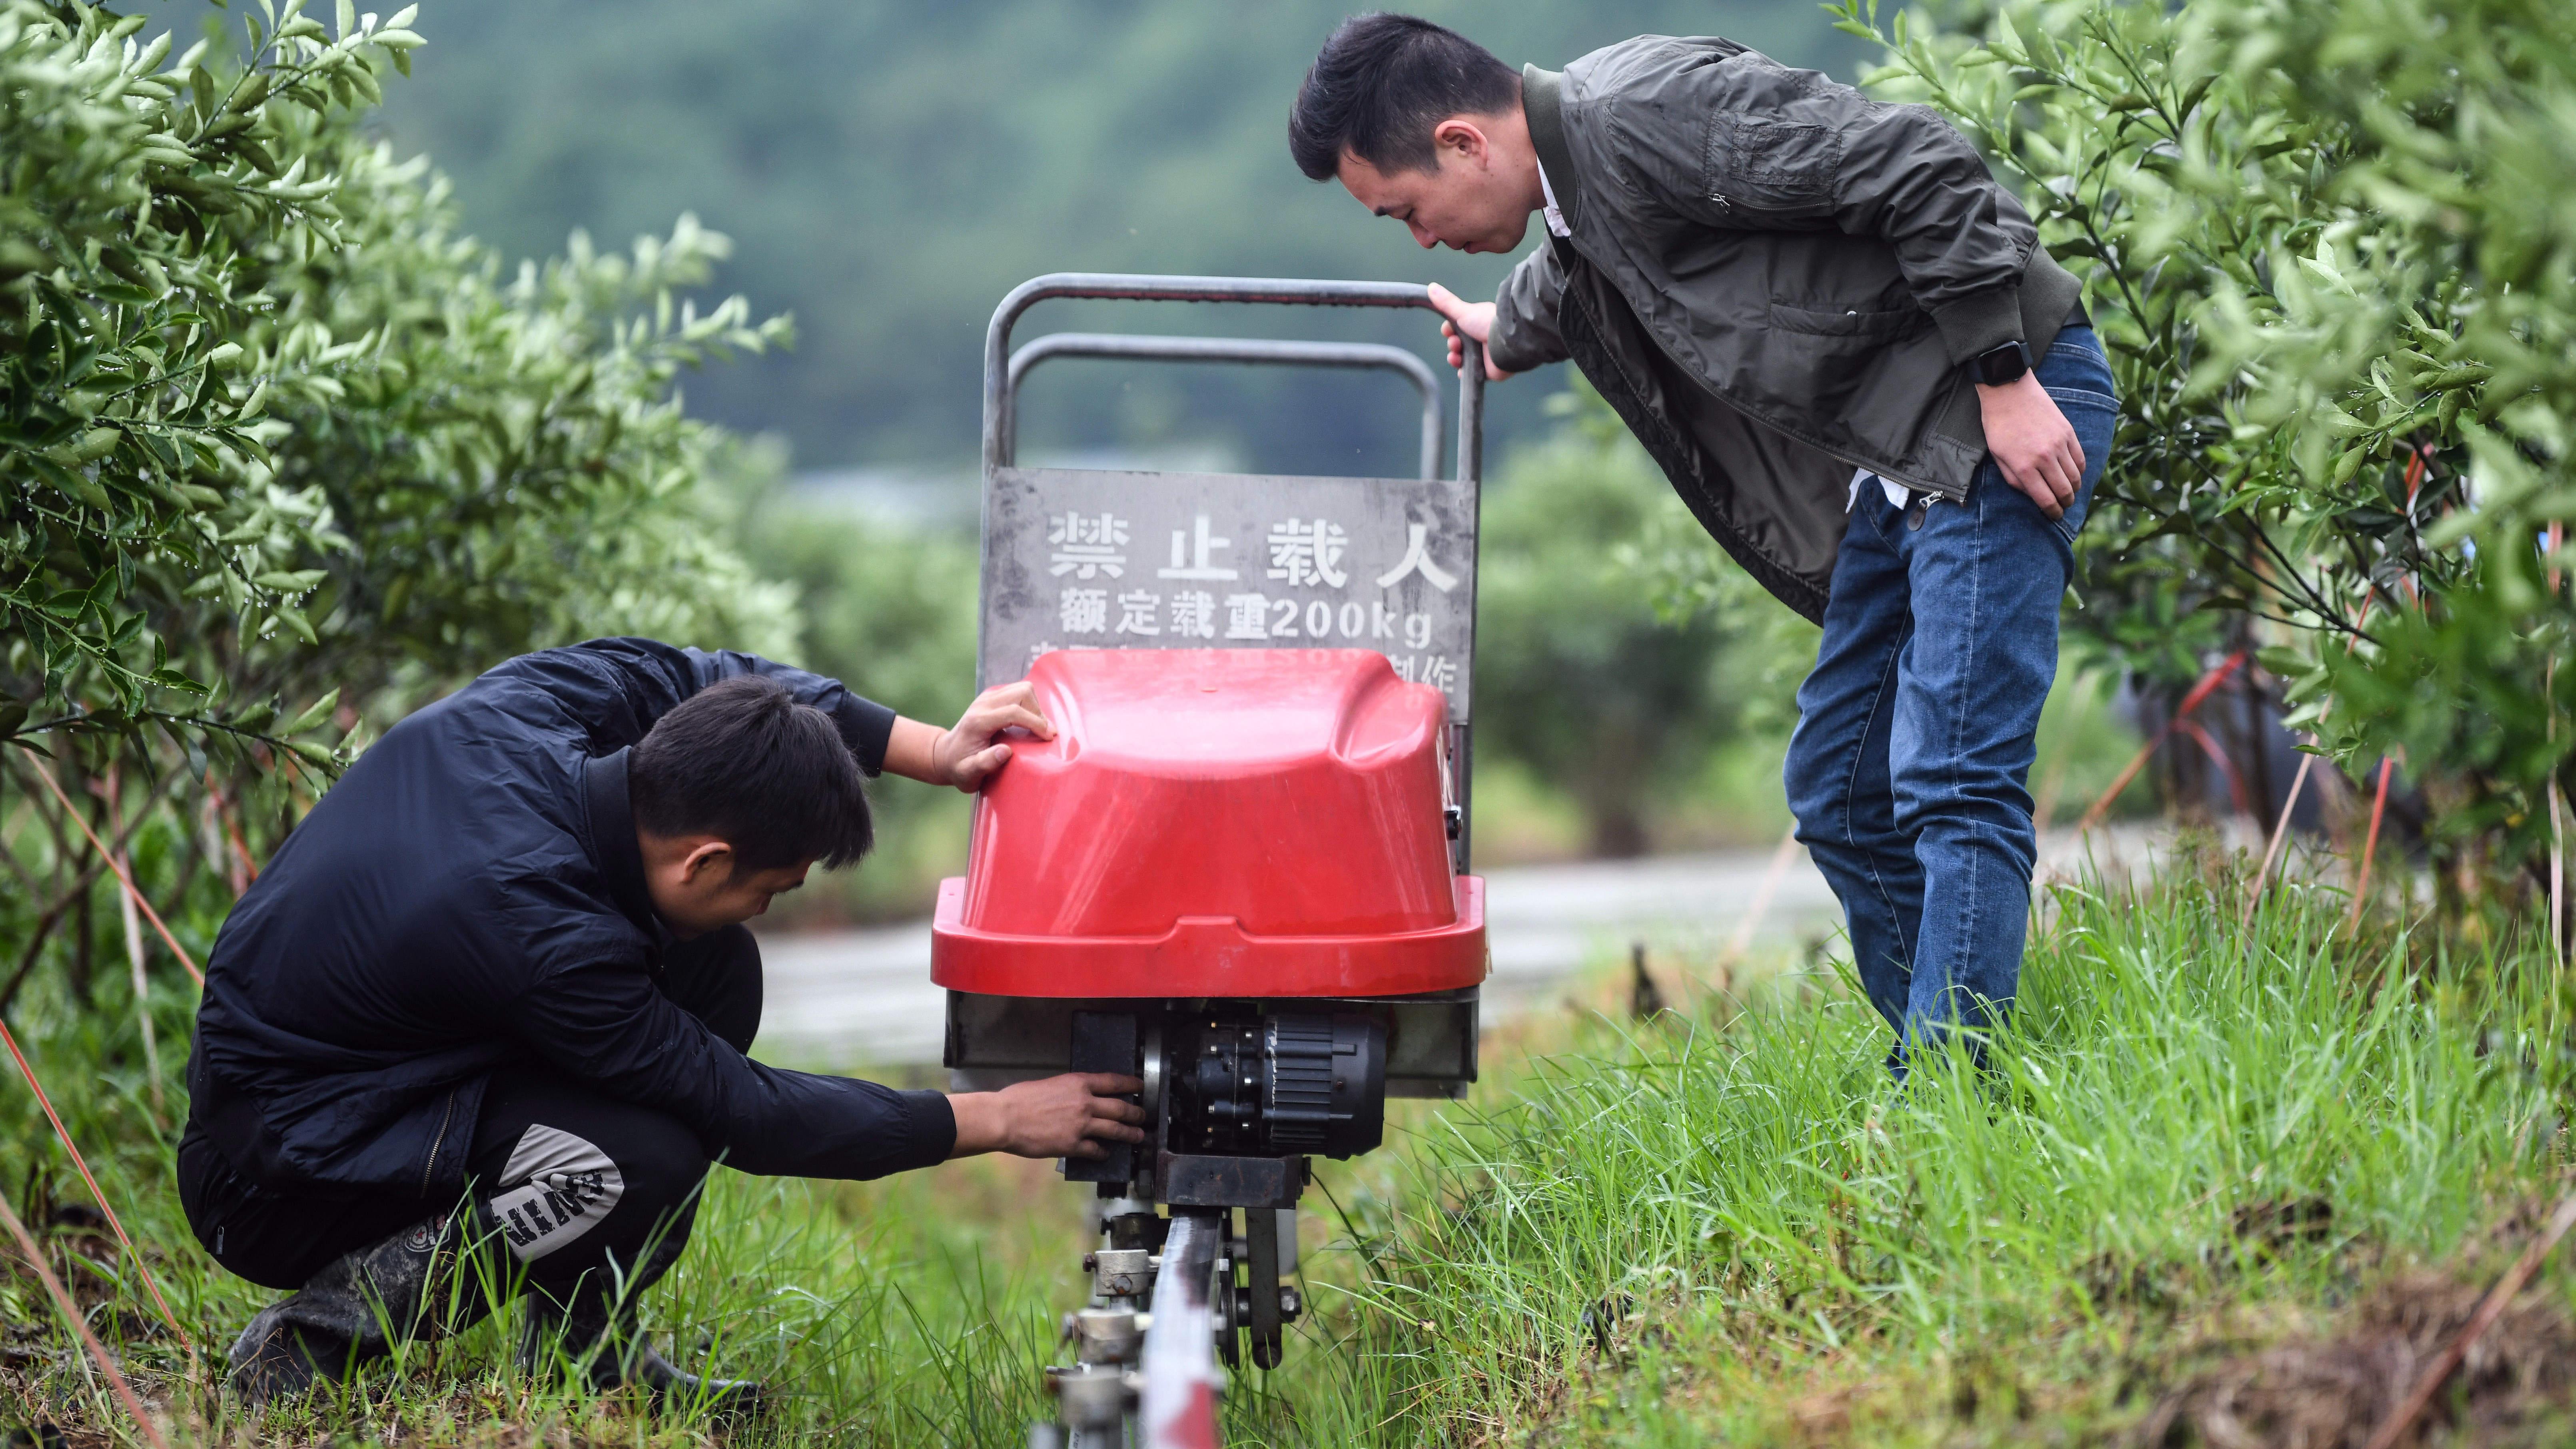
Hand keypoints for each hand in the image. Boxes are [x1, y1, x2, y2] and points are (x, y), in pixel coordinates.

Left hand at [928, 680, 1053, 792]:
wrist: (945, 755)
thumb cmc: (958, 768)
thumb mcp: (967, 774)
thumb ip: (984, 763)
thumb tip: (1006, 751)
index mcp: (978, 721)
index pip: (1014, 712)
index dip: (1036, 722)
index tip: (1048, 737)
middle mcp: (983, 704)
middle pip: (1021, 692)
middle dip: (1038, 712)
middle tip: (1044, 733)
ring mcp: (987, 698)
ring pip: (1022, 688)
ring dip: (1035, 706)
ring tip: (1038, 727)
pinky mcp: (992, 697)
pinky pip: (1018, 691)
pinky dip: (1029, 704)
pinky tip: (1029, 722)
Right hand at [947, 1073, 1146, 1159]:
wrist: (1005, 1118)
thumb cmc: (1020, 1099)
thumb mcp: (1050, 1084)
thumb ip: (1070, 1090)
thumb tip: (1082, 1096)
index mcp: (1078, 1083)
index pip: (1114, 1082)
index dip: (1131, 1084)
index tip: (1140, 1086)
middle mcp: (1084, 1102)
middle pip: (1121, 1108)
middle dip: (1136, 1113)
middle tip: (1143, 1116)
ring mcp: (1081, 1125)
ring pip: (1115, 1130)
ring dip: (1129, 1134)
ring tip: (1137, 1136)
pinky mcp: (1073, 1145)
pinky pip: (1096, 1150)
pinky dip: (1103, 1152)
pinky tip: (1105, 1153)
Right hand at [1427, 283, 1513, 381]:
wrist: (1507, 342)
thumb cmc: (1486, 323)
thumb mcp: (1463, 311)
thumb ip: (1447, 303)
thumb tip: (1431, 287)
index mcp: (1476, 323)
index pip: (1456, 328)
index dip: (1448, 331)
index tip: (1447, 331)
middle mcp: (1480, 338)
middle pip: (1457, 344)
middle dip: (1452, 345)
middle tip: (1455, 343)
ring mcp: (1484, 354)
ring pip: (1462, 359)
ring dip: (1454, 358)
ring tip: (1456, 357)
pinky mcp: (1487, 369)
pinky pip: (1471, 373)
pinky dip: (1464, 372)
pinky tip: (1461, 369)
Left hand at [1976, 373, 2084, 520]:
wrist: (2008, 391)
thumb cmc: (1997, 425)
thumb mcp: (1998, 457)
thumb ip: (2014, 479)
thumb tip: (2032, 494)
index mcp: (2023, 467)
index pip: (2045, 499)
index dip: (2052, 512)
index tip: (2054, 516)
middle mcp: (2044, 458)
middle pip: (2064, 491)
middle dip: (2065, 503)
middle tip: (2064, 506)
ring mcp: (2059, 444)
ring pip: (2076, 476)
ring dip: (2074, 489)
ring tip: (2069, 492)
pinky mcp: (2068, 432)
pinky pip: (2080, 458)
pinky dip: (2080, 470)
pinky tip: (2074, 474)